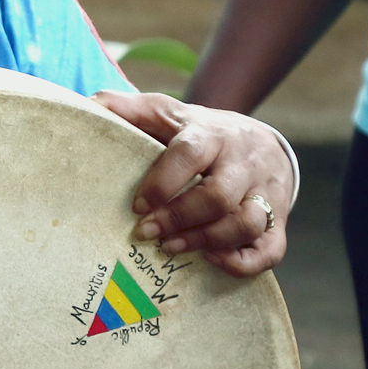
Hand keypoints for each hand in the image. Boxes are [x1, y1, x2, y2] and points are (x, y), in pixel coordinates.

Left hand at [92, 90, 292, 277]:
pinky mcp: (279, 224)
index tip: (137, 205)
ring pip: (246, 223)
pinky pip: (270, 252)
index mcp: (212, 134)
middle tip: (146, 234)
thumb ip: (129, 109)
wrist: (262, 142)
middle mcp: (244, 163)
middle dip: (179, 219)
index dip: (162, 182)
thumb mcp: (168, 113)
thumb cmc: (201, 133)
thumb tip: (88, 105)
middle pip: (219, 196)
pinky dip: (241, 263)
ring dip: (205, 241)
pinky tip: (210, 260)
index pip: (190, 154)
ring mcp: (266, 194)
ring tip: (170, 248)